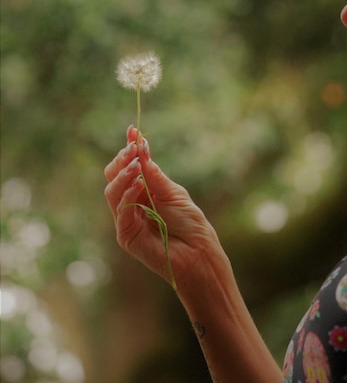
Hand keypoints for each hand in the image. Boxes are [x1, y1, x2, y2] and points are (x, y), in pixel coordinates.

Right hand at [104, 126, 218, 284]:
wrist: (198, 253)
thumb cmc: (190, 224)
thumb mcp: (173, 193)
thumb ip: (154, 174)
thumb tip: (142, 147)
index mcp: (144, 191)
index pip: (129, 166)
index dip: (128, 148)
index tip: (132, 130)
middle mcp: (132, 203)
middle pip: (114, 176)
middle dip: (122, 160)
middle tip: (133, 148)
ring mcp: (127, 218)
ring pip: (112, 191)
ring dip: (124, 175)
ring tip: (136, 165)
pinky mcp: (126, 235)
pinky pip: (120, 211)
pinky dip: (127, 195)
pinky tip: (138, 185)